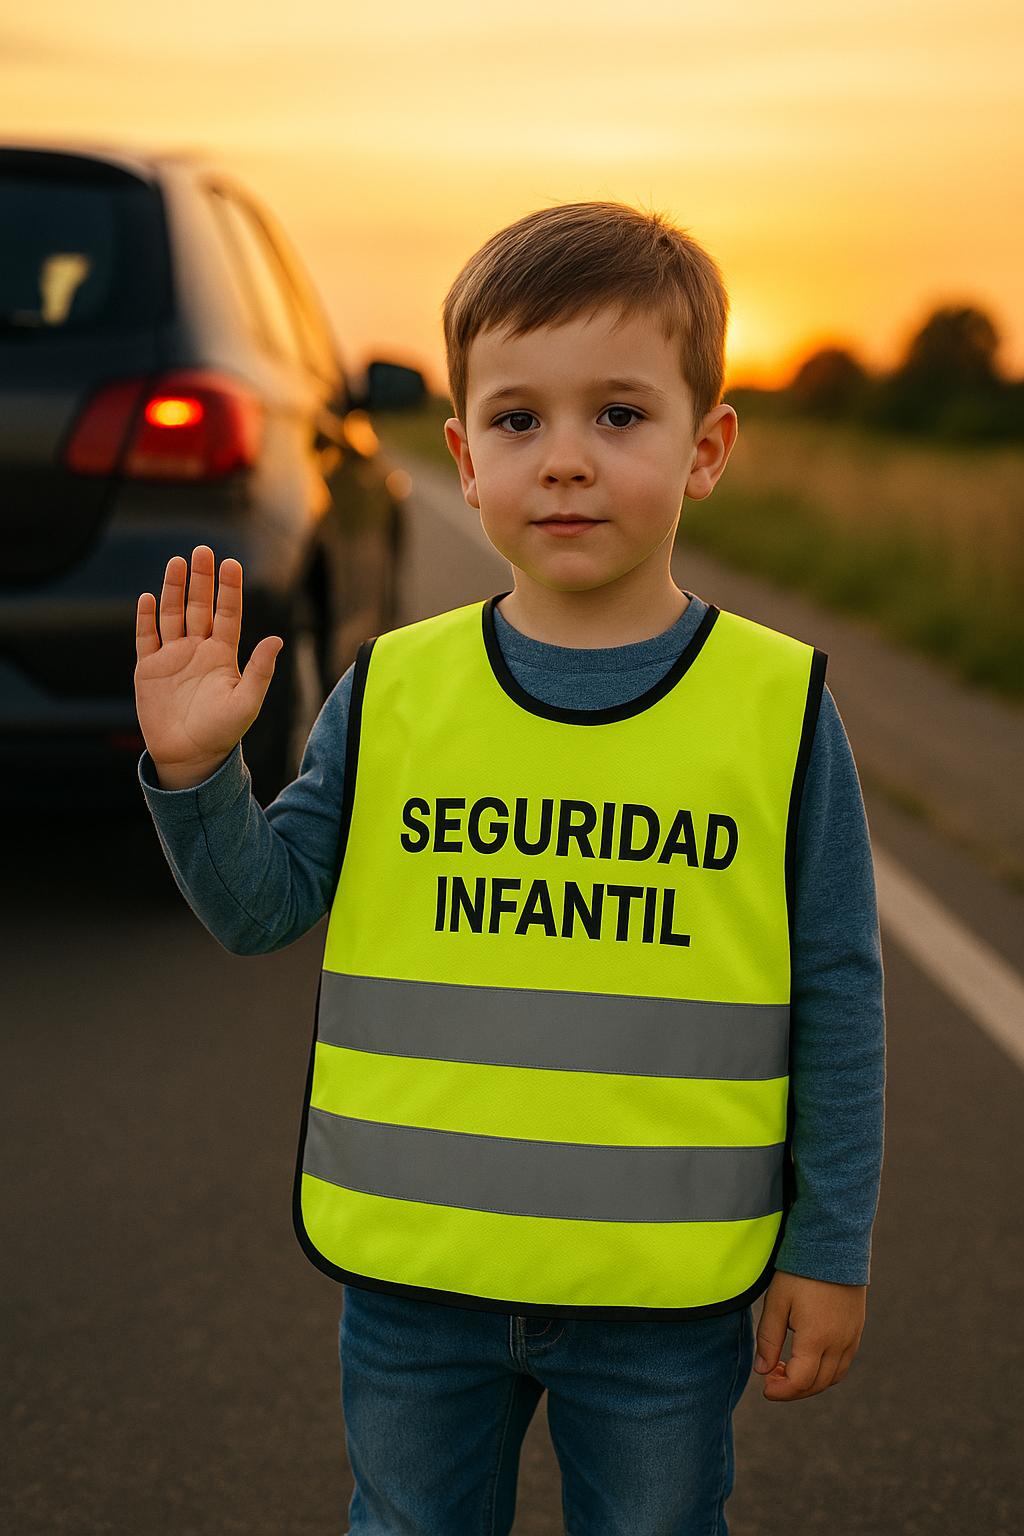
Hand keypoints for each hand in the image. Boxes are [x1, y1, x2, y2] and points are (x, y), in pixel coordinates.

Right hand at [134, 545, 283, 784]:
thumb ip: (260, 671)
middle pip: (199, 606)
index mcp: (223, 655)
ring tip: (176, 562)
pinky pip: (146, 637)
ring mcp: (172, 657)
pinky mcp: (149, 669)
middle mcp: (198, 650)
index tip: (231, 563)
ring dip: (174, 589)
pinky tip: (147, 597)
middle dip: (201, 578)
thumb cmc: (222, 732)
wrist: (190, 757)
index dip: (229, 589)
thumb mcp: (246, 703)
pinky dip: (145, 618)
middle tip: (203, 550)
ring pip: (172, 614)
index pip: (227, 614)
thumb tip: (276, 640)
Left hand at [753, 1270, 865, 1401]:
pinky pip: (843, 1363)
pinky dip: (826, 1371)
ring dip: (810, 1382)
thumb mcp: (777, 1302)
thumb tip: (763, 1371)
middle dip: (793, 1389)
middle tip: (772, 1378)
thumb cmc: (800, 1271)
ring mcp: (852, 1337)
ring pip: (833, 1377)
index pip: (800, 1382)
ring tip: (787, 1368)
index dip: (781, 1391)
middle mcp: (839, 1343)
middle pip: (817, 1384)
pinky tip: (808, 1357)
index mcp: (817, 1338)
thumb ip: (768, 1339)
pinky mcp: (857, 1330)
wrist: (833, 1244)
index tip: (765, 1388)